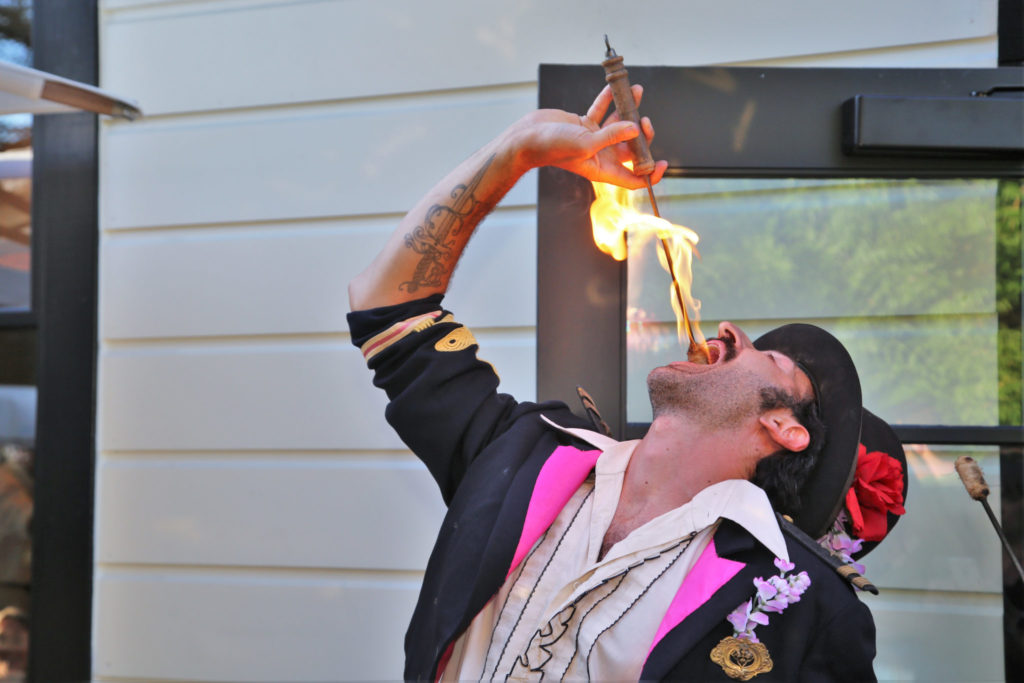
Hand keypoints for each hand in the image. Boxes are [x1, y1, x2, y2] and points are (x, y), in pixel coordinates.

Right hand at [510, 84, 668, 188]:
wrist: (527, 137)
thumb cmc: (552, 147)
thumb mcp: (586, 143)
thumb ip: (611, 136)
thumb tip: (634, 128)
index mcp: (603, 169)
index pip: (633, 178)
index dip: (650, 174)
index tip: (663, 163)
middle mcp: (601, 156)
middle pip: (631, 148)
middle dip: (641, 134)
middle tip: (644, 120)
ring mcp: (593, 139)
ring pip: (619, 125)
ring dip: (629, 110)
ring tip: (636, 92)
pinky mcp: (584, 124)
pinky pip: (602, 110)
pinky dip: (609, 99)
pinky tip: (614, 88)